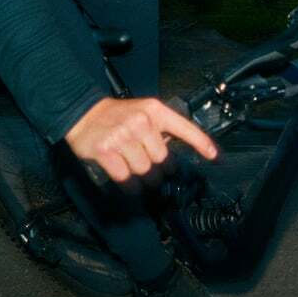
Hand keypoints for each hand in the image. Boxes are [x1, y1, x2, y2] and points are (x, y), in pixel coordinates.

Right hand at [64, 95, 217, 184]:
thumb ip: (160, 128)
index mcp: (154, 110)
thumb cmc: (117, 115)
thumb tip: (174, 155)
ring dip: (143, 178)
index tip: (213, 155)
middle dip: (158, 169)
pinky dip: (129, 186)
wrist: (83, 113)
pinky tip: (128, 183)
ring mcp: (123, 136)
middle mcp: (141, 122)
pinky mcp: (106, 151)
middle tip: (150, 167)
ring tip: (136, 171)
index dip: (200, 142)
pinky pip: (126, 179)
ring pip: (145, 171)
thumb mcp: (143, 112)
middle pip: (162, 159)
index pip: (184, 127)